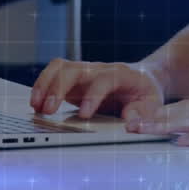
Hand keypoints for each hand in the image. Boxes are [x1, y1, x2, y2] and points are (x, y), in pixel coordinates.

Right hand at [30, 58, 163, 120]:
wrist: (143, 78)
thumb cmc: (145, 92)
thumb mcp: (152, 104)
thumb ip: (143, 112)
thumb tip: (130, 121)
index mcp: (121, 74)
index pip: (104, 79)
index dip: (93, 96)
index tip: (84, 115)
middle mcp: (99, 69)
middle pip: (75, 69)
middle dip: (58, 88)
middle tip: (48, 110)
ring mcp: (85, 72)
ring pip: (60, 67)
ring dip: (45, 85)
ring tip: (36, 107)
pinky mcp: (74, 78)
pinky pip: (54, 74)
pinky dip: (42, 86)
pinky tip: (36, 104)